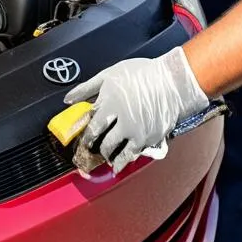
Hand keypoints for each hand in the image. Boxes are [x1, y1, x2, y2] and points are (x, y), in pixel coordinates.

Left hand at [64, 47, 208, 173]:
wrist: (173, 82)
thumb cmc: (142, 74)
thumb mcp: (110, 74)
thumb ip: (87, 88)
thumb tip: (68, 99)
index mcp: (109, 103)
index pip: (92, 125)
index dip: (86, 134)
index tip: (83, 138)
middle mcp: (120, 120)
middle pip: (102, 140)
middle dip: (94, 147)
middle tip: (90, 149)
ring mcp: (134, 131)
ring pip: (114, 150)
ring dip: (106, 155)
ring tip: (104, 155)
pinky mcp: (147, 138)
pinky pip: (131, 154)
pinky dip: (122, 162)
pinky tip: (117, 167)